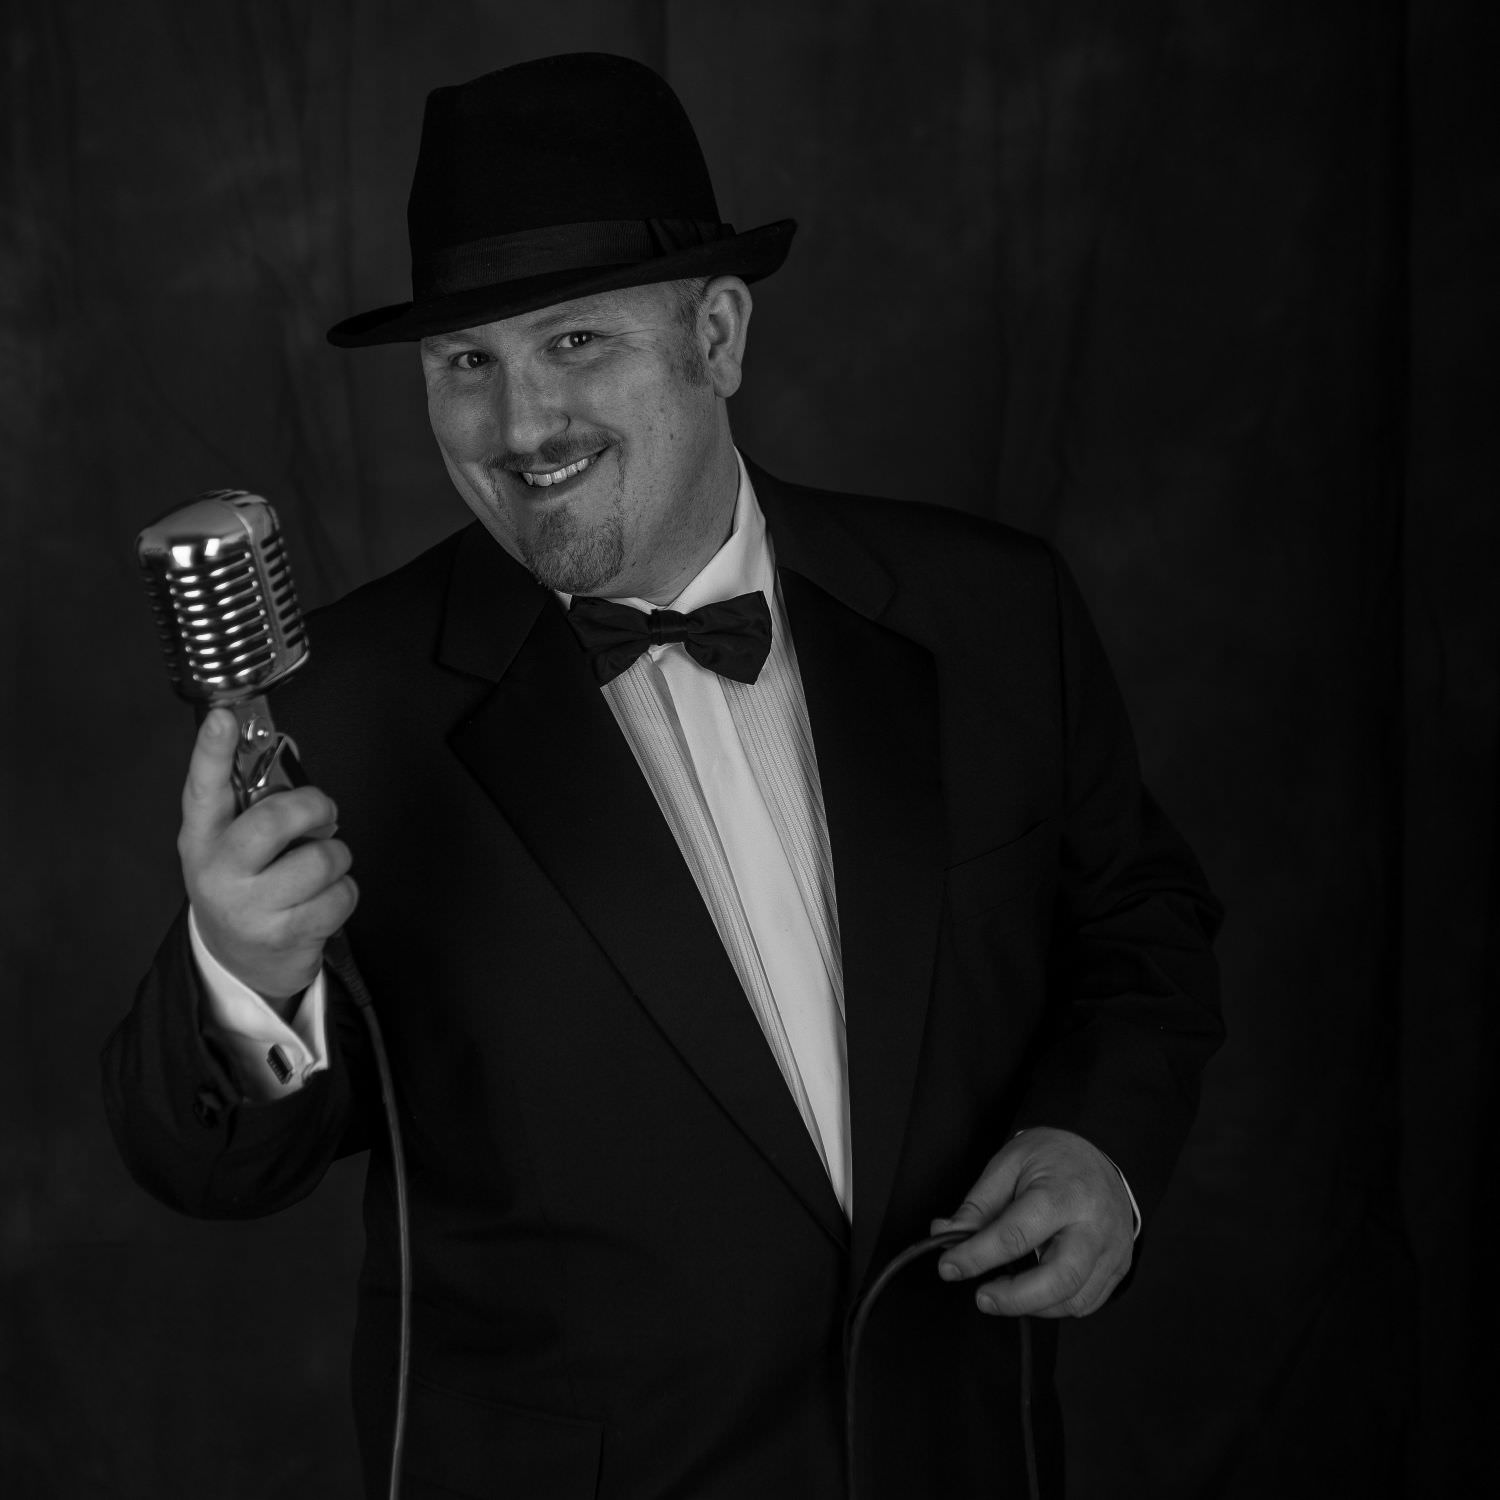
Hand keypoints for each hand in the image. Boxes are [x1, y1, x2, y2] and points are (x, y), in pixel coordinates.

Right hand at [179, 708, 356, 1004]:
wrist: (240, 963)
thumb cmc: (246, 887)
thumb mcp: (234, 845)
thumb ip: (255, 804)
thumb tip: (285, 750)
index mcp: (203, 838)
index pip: (204, 787)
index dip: (213, 750)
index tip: (224, 717)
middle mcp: (219, 871)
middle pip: (277, 818)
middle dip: (315, 808)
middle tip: (322, 814)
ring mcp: (250, 906)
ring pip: (324, 857)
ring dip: (335, 859)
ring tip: (316, 871)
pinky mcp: (285, 934)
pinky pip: (342, 894)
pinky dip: (344, 893)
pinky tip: (320, 902)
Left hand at [929, 1126, 1133, 1317]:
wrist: (1099, 1151)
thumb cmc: (1053, 1156)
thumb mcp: (1009, 1164)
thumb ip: (978, 1205)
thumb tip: (945, 1235)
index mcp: (1063, 1193)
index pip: (1015, 1235)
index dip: (976, 1256)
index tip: (949, 1267)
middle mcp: (1094, 1226)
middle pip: (1059, 1279)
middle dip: (1014, 1298)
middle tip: (982, 1297)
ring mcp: (1111, 1249)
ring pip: (1075, 1300)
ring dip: (1033, 1306)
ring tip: (1004, 1292)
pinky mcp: (1118, 1266)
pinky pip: (1088, 1302)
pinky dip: (1056, 1306)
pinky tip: (1033, 1293)